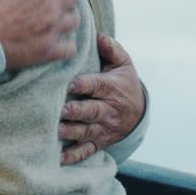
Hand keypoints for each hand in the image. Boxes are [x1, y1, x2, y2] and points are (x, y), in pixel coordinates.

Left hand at [58, 34, 144, 164]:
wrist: (139, 111)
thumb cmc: (124, 82)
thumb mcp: (124, 64)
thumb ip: (112, 49)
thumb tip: (100, 36)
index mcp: (112, 88)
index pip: (97, 85)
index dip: (85, 84)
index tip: (71, 83)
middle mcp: (108, 110)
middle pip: (92, 111)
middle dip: (77, 111)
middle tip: (61, 111)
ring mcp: (104, 128)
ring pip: (87, 131)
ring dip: (72, 132)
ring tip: (57, 131)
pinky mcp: (99, 141)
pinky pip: (87, 150)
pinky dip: (75, 156)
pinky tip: (61, 158)